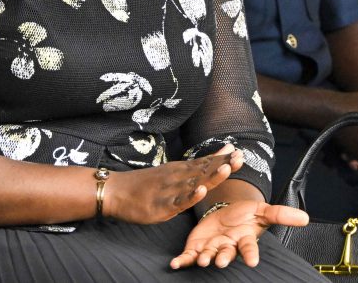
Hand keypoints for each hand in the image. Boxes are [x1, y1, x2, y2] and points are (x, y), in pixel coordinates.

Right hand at [104, 145, 242, 223]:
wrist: (116, 190)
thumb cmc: (144, 183)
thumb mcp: (170, 172)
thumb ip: (192, 168)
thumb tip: (213, 157)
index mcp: (180, 170)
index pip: (205, 163)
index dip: (223, 159)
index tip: (240, 152)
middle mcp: (177, 177)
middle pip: (204, 170)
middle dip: (223, 164)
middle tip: (241, 157)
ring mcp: (169, 190)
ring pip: (193, 183)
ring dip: (211, 176)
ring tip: (227, 169)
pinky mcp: (161, 205)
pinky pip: (178, 202)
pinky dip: (190, 197)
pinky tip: (200, 192)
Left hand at [171, 201, 308, 269]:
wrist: (223, 213)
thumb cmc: (244, 215)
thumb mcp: (262, 211)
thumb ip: (281, 214)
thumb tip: (305, 218)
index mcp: (243, 239)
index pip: (249, 248)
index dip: (250, 254)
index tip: (252, 261)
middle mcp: (228, 247)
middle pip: (226, 254)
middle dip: (223, 258)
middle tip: (221, 261)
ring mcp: (212, 248)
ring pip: (208, 256)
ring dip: (204, 259)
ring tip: (202, 260)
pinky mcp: (197, 248)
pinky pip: (189, 257)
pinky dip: (182, 261)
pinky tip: (175, 264)